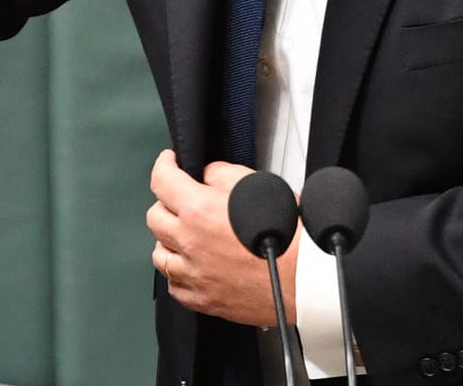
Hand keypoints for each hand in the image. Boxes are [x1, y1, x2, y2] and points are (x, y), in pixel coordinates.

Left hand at [147, 150, 296, 326]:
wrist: (308, 278)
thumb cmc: (289, 234)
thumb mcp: (256, 183)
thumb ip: (221, 174)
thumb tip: (207, 176)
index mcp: (198, 210)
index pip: (161, 180)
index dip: (164, 164)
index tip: (170, 163)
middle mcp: (189, 243)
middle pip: (154, 217)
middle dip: (166, 202)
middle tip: (182, 200)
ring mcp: (194, 275)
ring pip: (159, 254)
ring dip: (169, 241)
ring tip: (187, 235)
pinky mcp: (204, 300)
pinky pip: (175, 286)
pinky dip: (179, 274)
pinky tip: (194, 265)